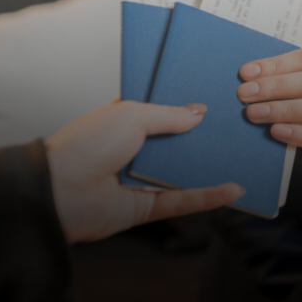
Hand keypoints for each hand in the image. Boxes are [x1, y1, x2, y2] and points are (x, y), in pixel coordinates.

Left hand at [46, 100, 243, 242]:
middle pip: (176, 140)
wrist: (60, 191)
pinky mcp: (146, 207)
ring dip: (209, 165)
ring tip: (241, 154)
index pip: (160, 108)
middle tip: (234, 123)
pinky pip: (182, 200)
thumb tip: (199, 113)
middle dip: (202, 134)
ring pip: (183, 171)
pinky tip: (232, 190)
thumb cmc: (88, 143)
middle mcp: (134, 147)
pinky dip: (208, 197)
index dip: (184, 102)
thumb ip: (170, 115)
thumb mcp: (134, 115)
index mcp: (125, 118)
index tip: (213, 95)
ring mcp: (141, 178)